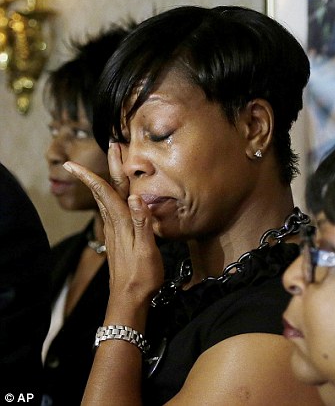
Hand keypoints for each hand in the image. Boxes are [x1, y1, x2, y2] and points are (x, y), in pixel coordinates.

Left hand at [63, 143, 163, 307]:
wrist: (130, 299)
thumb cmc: (142, 276)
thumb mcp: (147, 250)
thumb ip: (142, 223)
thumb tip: (135, 197)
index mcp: (122, 224)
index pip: (105, 194)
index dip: (92, 176)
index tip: (74, 163)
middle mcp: (115, 225)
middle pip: (107, 192)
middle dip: (105, 169)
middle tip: (109, 148)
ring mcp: (116, 232)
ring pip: (108, 200)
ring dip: (107, 180)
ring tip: (112, 165)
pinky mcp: (120, 238)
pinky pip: (113, 211)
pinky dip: (113, 196)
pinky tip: (118, 197)